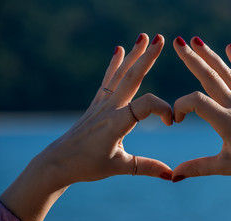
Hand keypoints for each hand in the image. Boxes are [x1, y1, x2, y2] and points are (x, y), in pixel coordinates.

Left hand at [41, 33, 172, 184]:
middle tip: (161, 39)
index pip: (147, 105)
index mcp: (117, 123)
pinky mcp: (96, 104)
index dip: (164, 109)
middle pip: (131, 78)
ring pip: (120, 75)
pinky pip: (107, 80)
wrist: (58, 163)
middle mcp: (109, 108)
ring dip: (133, 55)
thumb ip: (147, 167)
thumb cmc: (87, 166)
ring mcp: (101, 103)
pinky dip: (114, 65)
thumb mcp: (120, 167)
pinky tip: (118, 50)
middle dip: (148, 57)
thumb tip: (172, 174)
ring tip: (143, 36)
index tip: (171, 123)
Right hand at [171, 36, 230, 220]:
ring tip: (196, 41)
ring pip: (227, 74)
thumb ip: (197, 167)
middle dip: (192, 59)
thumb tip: (173, 175)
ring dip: (210, 56)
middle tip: (177, 43)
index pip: (197, 102)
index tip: (177, 120)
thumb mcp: (224, 167)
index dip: (181, 106)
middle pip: (210, 78)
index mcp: (227, 123)